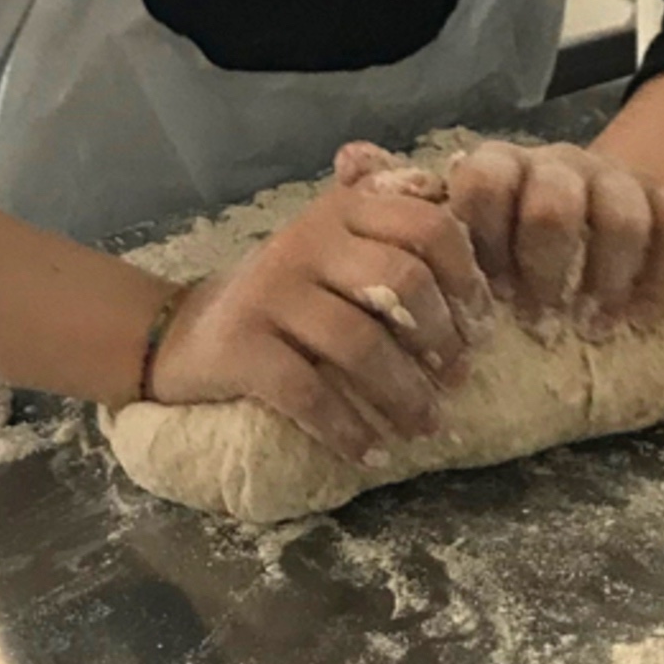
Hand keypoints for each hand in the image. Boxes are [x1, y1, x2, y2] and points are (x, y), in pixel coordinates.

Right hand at [146, 157, 491, 460]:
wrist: (181, 334)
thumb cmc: (284, 298)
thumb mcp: (334, 252)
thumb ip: (393, 236)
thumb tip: (480, 255)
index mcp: (341, 211)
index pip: (428, 224)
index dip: (467, 278)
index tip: (482, 326)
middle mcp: (306, 239)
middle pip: (402, 281)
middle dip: (442, 339)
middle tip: (456, 381)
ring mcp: (269, 291)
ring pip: (361, 343)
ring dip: (404, 395)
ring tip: (424, 428)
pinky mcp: (240, 345)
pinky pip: (308, 392)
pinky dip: (347, 430)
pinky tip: (369, 452)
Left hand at [444, 140, 663, 338]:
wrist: (591, 198)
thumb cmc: (515, 241)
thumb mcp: (479, 240)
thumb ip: (457, 256)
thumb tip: (428, 310)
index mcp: (501, 167)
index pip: (485, 181)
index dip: (486, 239)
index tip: (491, 296)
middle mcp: (557, 163)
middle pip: (553, 204)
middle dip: (546, 270)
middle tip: (540, 322)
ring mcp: (615, 175)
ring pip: (621, 216)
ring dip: (606, 279)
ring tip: (593, 328)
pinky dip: (663, 277)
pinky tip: (644, 319)